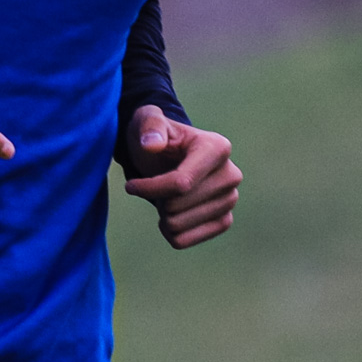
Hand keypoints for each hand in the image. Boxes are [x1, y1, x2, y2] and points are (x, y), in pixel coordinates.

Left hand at [123, 104, 240, 248]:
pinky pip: (185, 240)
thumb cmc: (154, 135)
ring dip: (161, 214)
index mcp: (217, 148)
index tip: (130, 186)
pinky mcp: (223, 221)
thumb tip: (152, 145)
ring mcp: (230, 200)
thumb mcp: (146, 120)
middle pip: (177, 206)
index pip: (181, 183)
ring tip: (162, 196)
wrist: (165, 154)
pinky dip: (168, 231)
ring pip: (179, 225)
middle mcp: (231, 175)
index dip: (150, 188)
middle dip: (156, 198)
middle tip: (153, 186)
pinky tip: (168, 214)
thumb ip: (149, 126)